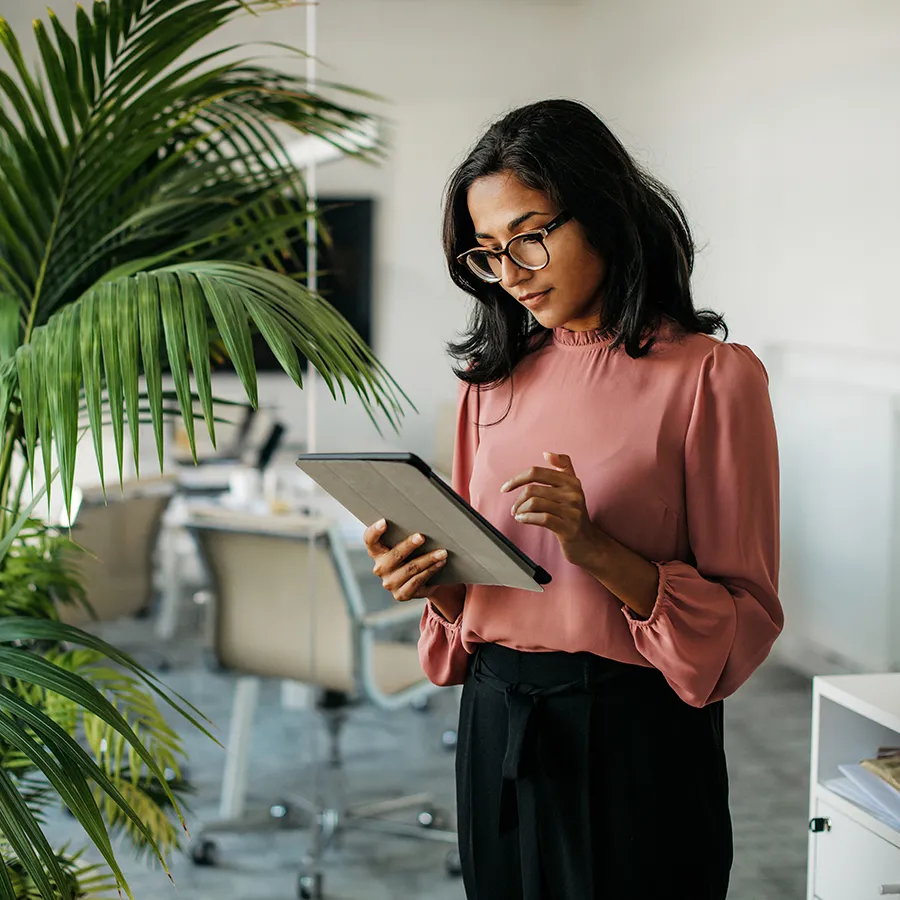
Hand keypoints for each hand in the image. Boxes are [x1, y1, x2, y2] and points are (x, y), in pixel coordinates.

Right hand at [363, 518, 449, 602]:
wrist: (420, 581)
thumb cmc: (412, 555)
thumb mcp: (405, 545)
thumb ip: (405, 535)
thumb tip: (423, 521)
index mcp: (376, 552)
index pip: (370, 540)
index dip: (375, 531)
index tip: (384, 522)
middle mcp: (380, 568)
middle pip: (395, 555)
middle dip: (409, 545)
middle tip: (422, 537)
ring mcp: (390, 583)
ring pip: (410, 569)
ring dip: (428, 559)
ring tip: (442, 552)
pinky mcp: (401, 594)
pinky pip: (417, 581)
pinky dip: (431, 570)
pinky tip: (440, 563)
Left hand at [501, 451, 606, 571]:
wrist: (589, 543)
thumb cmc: (574, 515)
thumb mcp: (572, 489)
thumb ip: (563, 468)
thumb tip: (547, 453)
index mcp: (571, 481)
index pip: (537, 472)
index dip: (517, 479)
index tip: (506, 488)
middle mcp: (574, 494)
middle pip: (533, 489)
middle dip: (518, 500)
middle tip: (514, 509)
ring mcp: (573, 511)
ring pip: (535, 503)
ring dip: (520, 510)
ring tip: (518, 515)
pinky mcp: (569, 528)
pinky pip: (542, 518)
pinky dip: (527, 519)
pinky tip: (523, 520)